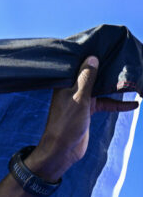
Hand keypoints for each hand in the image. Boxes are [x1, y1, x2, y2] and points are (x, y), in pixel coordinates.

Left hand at [27, 55, 137, 181]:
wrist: (62, 150)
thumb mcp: (78, 98)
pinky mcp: (88, 110)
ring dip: (116, 86)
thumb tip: (92, 58)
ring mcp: (81, 100)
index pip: (79, 65)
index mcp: (65, 84)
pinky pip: (106, 103)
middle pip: (93, 75)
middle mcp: (72, 89)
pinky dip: (119, 103)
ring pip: (102, 88)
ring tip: (133, 79)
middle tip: (123, 58)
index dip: (91, 56)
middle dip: (108, 68)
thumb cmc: (66, 124)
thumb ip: (86, 78)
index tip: (106, 45)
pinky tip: (134, 104)